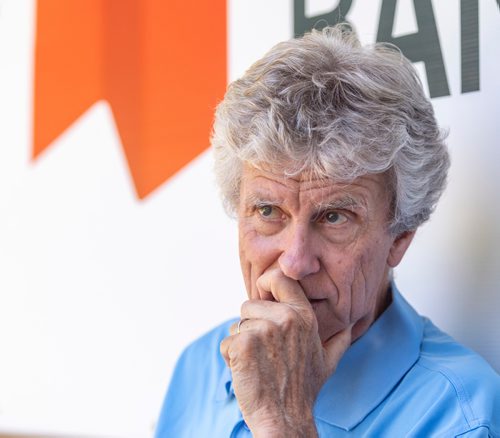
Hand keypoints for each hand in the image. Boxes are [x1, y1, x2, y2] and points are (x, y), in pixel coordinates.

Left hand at [220, 268, 351, 436]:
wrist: (285, 419)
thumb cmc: (303, 390)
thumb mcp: (327, 361)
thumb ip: (338, 340)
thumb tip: (350, 327)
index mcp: (304, 315)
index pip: (279, 278)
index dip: (265, 285)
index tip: (262, 299)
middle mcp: (286, 318)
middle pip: (249, 305)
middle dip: (250, 326)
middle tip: (265, 352)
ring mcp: (264, 330)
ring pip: (237, 325)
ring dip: (241, 344)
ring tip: (258, 363)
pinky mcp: (243, 344)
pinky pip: (227, 342)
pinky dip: (230, 358)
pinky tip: (248, 372)